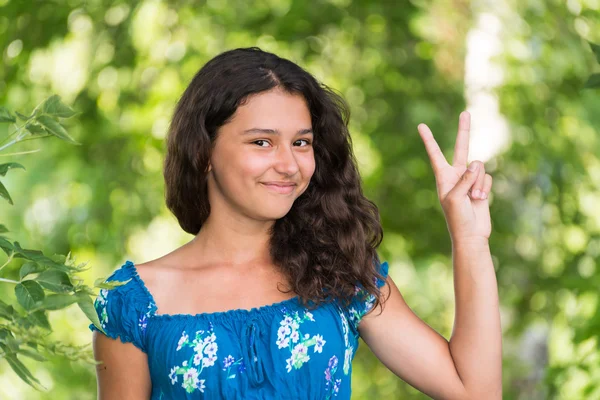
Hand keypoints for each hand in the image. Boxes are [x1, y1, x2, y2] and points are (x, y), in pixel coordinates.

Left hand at [417, 111, 491, 241]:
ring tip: (474, 198)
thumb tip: (477, 162)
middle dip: (464, 130)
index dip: (429, 140)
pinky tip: (480, 200)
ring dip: (479, 182)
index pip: (435, 154)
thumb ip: (466, 178)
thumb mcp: (455, 197)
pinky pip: (488, 177)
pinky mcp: (482, 185)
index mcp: (443, 176)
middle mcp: (456, 174)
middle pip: (461, 148)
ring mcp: (470, 179)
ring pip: (480, 166)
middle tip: (465, 113)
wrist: (471, 234)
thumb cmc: (457, 218)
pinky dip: (485, 187)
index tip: (421, 126)